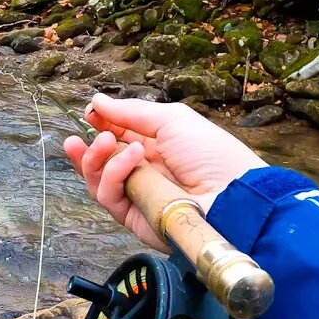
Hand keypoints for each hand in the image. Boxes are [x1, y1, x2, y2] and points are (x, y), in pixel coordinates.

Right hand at [63, 94, 267, 250]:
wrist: (230, 195)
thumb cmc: (210, 153)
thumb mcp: (172, 120)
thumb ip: (131, 112)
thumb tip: (97, 101)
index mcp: (153, 147)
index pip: (116, 136)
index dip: (100, 125)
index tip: (89, 113)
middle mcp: (141, 171)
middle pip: (100, 161)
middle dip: (89, 146)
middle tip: (88, 132)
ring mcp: (135, 195)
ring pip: (98, 179)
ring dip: (97, 157)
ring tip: (107, 142)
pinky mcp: (132, 216)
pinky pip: (108, 196)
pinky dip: (113, 174)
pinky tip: (132, 159)